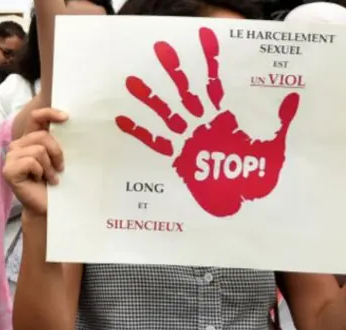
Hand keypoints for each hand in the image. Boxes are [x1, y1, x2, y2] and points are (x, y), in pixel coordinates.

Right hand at [3, 108, 65, 214]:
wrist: (47, 206)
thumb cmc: (53, 182)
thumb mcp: (57, 157)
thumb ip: (55, 140)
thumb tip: (67, 121)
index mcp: (29, 139)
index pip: (35, 117)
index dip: (49, 113)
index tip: (66, 118)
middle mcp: (17, 145)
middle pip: (42, 136)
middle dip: (56, 153)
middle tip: (59, 168)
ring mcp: (10, 158)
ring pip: (39, 150)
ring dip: (49, 167)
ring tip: (49, 178)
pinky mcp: (8, 170)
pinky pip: (31, 162)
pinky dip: (40, 173)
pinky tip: (38, 181)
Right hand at [115, 27, 299, 216]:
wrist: (241, 203)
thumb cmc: (256, 177)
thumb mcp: (274, 146)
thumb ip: (280, 122)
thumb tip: (294, 97)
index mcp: (223, 118)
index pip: (214, 83)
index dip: (210, 62)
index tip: (203, 39)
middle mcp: (202, 124)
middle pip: (185, 92)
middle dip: (174, 72)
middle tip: (162, 49)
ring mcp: (187, 140)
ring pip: (166, 113)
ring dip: (151, 99)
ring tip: (132, 81)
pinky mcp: (177, 157)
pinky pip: (156, 142)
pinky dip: (140, 132)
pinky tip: (122, 120)